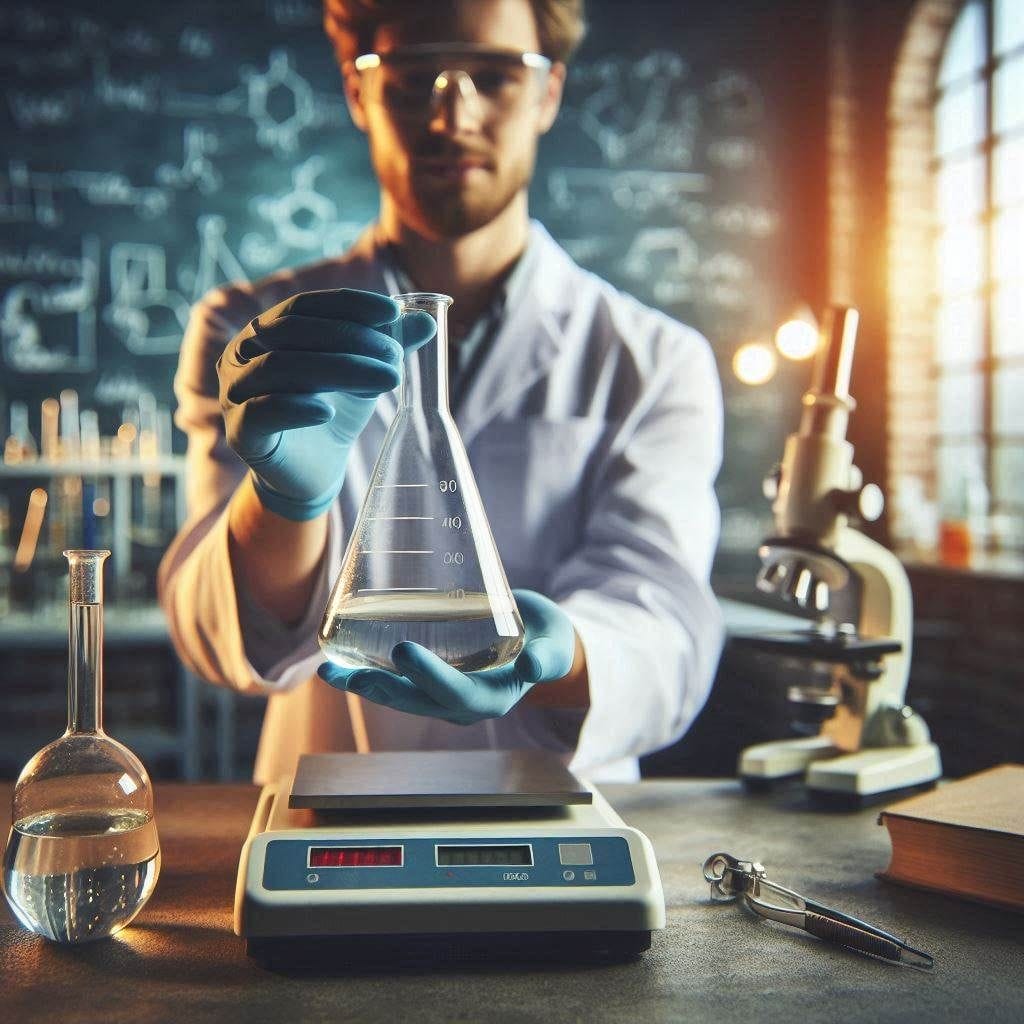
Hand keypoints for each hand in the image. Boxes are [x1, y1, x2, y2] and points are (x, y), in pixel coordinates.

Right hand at [217, 288, 434, 520]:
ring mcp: (235, 392)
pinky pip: (262, 412)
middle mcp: (243, 354)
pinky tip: (327, 411)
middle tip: (395, 355)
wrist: (313, 472)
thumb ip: (388, 346)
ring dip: (337, 369)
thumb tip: (429, 320)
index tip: (391, 312)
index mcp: (267, 330)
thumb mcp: (364, 375)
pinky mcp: (240, 432)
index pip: (305, 305)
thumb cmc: (332, 412)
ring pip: (279, 367)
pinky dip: (296, 408)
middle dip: (349, 338)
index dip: (347, 304)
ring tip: (385, 380)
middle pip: (291, 331)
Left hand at [317, 590, 576, 723]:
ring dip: (363, 685)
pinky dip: (367, 672)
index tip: (403, 650)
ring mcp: (444, 694)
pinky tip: (339, 661)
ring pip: (399, 695)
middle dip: (382, 688)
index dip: (429, 675)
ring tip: (328, 672)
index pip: (456, 694)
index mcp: (491, 699)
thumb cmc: (548, 642)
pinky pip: (397, 681)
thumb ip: (547, 656)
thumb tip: (535, 665)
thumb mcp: (554, 647)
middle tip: (349, 673)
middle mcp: (462, 703)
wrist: (541, 643)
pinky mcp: (433, 679)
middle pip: (416, 701)